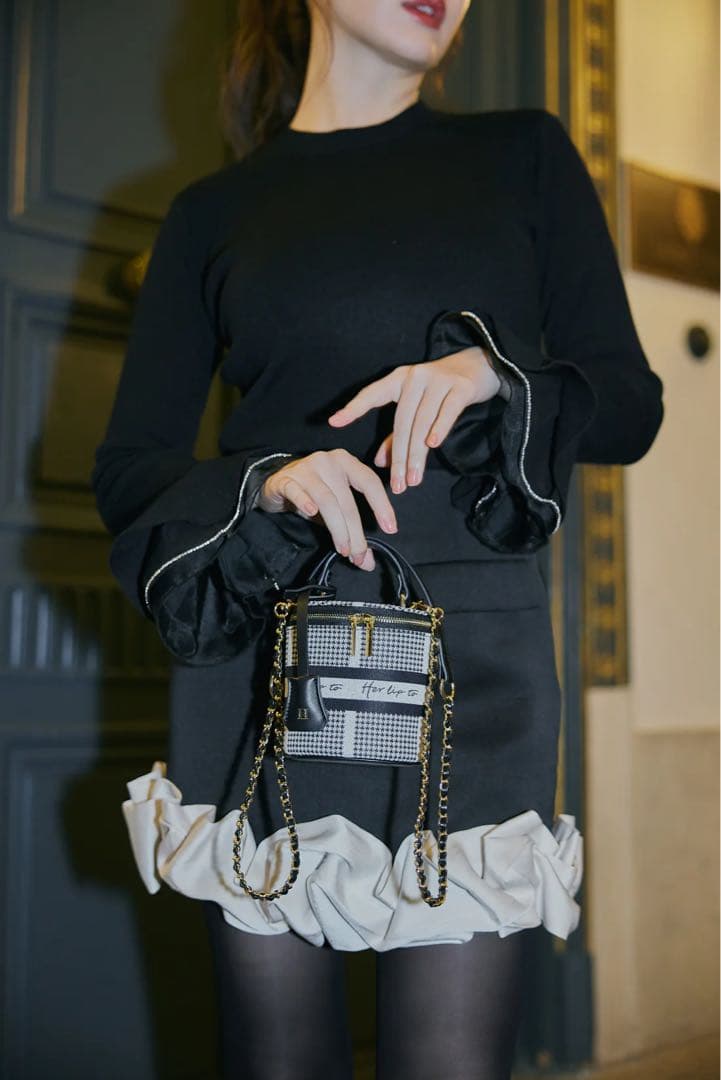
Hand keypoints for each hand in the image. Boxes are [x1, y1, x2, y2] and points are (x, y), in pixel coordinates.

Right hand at [257, 449, 399, 569]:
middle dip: (355, 532)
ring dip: (338, 529)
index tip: (390, 528)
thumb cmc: (312, 493)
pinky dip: (305, 503)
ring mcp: (306, 469)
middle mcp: (328, 461)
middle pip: (347, 500)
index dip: (382, 505)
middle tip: (359, 555)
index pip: (369, 482)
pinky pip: (298, 492)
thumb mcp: (335, 506)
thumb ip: (352, 530)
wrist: (277, 483)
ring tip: (343, 549)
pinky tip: (311, 513)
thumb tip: (367, 561)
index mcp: (346, 463)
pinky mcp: (286, 480)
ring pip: (327, 501)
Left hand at [327, 346, 500, 492]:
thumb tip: (380, 463)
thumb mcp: (417, 406)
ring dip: (417, 454)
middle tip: (396, 484)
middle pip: (402, 422)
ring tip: (413, 479)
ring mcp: (438, 380)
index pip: (372, 394)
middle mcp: (415, 377)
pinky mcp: (460, 387)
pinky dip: (440, 428)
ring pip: (423, 422)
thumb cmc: (442, 390)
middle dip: (398, 456)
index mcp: (398, 380)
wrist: (479, 364)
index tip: (334, 422)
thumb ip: (397, 434)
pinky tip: (433, 446)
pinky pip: (447, 411)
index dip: (353, 408)